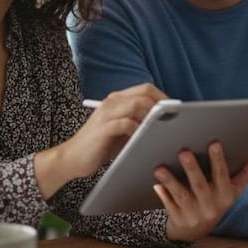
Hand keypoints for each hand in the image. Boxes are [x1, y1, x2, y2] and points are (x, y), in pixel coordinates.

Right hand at [33, 83, 166, 197]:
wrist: (72, 158)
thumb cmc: (100, 145)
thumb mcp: (122, 130)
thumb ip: (138, 121)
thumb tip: (165, 122)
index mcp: (117, 99)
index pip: (146, 89)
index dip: (163, 97)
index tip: (175, 112)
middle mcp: (112, 102)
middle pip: (145, 93)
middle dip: (162, 106)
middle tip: (172, 121)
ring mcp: (107, 114)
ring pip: (137, 105)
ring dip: (152, 117)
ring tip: (160, 130)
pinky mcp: (103, 128)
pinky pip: (127, 123)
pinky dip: (138, 130)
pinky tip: (143, 139)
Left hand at [158, 142, 247, 241]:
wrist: (197, 230)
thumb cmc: (216, 201)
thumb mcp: (233, 190)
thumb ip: (246, 172)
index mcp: (225, 195)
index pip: (223, 175)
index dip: (219, 160)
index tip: (214, 143)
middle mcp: (210, 205)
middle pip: (200, 185)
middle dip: (192, 168)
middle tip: (184, 152)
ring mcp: (193, 213)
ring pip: (181, 195)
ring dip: (171, 181)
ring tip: (160, 168)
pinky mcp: (178, 218)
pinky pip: (169, 205)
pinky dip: (163, 194)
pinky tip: (156, 184)